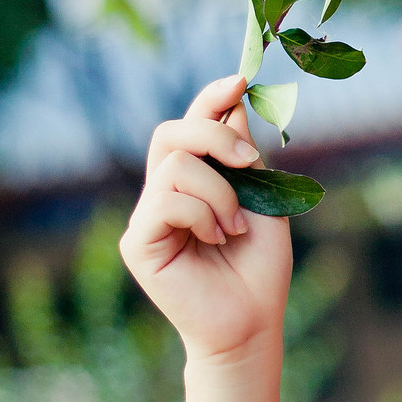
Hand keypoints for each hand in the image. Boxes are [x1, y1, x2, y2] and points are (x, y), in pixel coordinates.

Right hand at [118, 73, 292, 363]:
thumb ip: (244, 157)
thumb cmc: (260, 266)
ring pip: (175, 167)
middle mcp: (164, 193)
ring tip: (233, 227)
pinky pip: (167, 201)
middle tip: (248, 163)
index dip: (210, 98)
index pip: (191, 125)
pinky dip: (202, 215)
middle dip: (214, 135)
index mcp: (195, 180)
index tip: (239, 80)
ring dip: (219, 193)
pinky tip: (215, 240)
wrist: (253, 320)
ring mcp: (147, 217)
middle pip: (171, 133)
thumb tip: (233, 103)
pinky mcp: (137, 242)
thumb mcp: (263, 200)